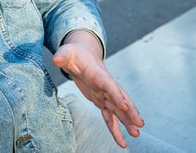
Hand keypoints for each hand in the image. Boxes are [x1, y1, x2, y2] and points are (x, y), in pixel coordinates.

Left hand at [52, 30, 143, 147]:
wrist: (82, 54)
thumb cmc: (74, 54)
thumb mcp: (66, 53)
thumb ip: (62, 56)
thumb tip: (56, 59)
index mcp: (98, 74)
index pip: (109, 85)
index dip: (116, 95)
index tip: (125, 106)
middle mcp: (105, 85)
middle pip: (120, 99)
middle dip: (130, 111)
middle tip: (139, 123)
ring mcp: (105, 94)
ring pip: (118, 110)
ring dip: (127, 122)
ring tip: (136, 134)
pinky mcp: (101, 101)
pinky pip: (110, 117)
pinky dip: (116, 129)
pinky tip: (122, 142)